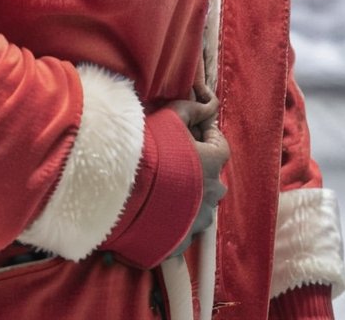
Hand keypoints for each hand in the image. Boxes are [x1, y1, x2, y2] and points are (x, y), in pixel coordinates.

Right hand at [166, 83, 227, 255]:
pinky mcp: (183, 240)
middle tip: (173, 159)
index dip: (207, 136)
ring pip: (200, 204)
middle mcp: (212, 193)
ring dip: (189, 195)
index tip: (193, 132)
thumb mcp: (170, 117)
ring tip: (162, 187)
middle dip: (198, 168)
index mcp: (213, 163)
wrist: (123, 191)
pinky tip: (156, 207)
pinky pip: (185, 226)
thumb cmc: (150, 149)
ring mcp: (199, 219)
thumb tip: (208, 104)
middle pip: (211, 177)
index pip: (221, 146)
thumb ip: (192, 109)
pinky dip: (176, 218)